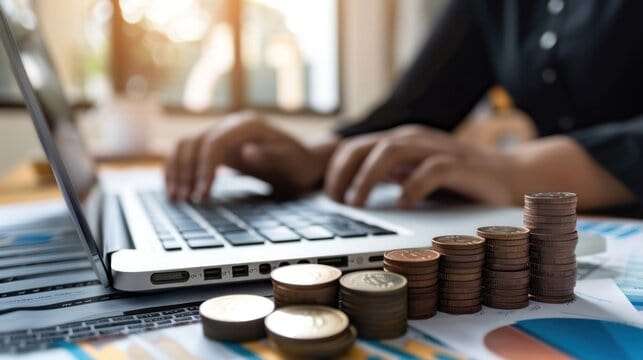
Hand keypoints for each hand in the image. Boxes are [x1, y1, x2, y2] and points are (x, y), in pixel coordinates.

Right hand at [165, 112, 330, 201]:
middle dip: (186, 173)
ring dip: (177, 171)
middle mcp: (230, 125)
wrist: (303, 161)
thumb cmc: (299, 164)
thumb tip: (246, 152)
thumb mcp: (292, 163)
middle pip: (194, 143)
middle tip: (185, 201)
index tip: (202, 195)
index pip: (214, 143)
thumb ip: (271, 156)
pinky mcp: (216, 147)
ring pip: (185, 146)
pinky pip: (188, 153)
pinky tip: (175, 189)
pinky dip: (178, 169)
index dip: (204, 169)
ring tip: (176, 198)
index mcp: (248, 125)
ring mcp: (221, 133)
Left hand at [324, 125, 518, 207]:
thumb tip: (350, 192)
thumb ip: (389, 176)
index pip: (355, 147)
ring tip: (358, 204)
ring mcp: (437, 149)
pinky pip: (431, 170)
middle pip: (366, 146)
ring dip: (368, 177)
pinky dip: (412, 186)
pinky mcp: (460, 164)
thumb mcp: (415, 176)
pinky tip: (404, 204)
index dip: (336, 171)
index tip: (329, 198)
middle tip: (338, 203)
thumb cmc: (459, 181)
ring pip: (391, 150)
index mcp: (400, 142)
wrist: (512, 177)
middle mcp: (415, 140)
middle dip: (344, 173)